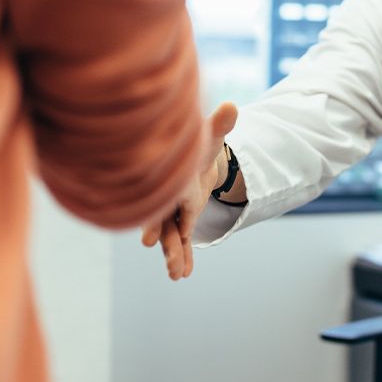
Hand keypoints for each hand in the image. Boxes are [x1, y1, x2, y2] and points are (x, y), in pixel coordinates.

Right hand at [141, 101, 237, 279]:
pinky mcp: (181, 221)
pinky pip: (182, 240)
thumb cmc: (194, 146)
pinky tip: (184, 274)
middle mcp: (164, 196)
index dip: (155, 214)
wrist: (191, 159)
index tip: (149, 236)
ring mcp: (171, 212)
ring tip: (177, 275)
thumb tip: (233, 106)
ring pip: (172, 235)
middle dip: (162, 238)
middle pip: (162, 220)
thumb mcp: (208, 137)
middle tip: (160, 253)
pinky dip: (184, 255)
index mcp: (168, 178)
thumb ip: (219, 124)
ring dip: (175, 255)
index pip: (161, 197)